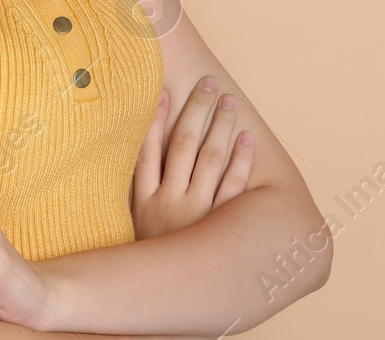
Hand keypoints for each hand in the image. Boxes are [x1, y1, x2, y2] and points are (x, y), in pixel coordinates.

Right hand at [132, 76, 254, 239]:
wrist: (170, 300)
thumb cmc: (156, 255)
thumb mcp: (136, 227)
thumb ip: (139, 192)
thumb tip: (142, 151)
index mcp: (143, 203)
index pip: (148, 150)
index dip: (158, 118)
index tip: (167, 90)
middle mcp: (168, 205)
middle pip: (182, 146)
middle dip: (196, 111)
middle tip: (209, 83)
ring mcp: (196, 216)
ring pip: (210, 160)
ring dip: (220, 127)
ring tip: (229, 102)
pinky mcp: (222, 228)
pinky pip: (234, 187)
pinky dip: (242, 160)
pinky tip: (247, 139)